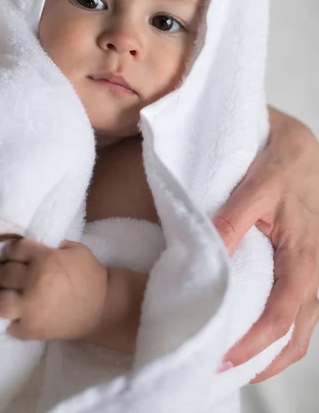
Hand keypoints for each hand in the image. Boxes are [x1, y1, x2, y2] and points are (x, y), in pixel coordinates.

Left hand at [0, 238, 107, 340]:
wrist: (104, 308)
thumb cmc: (92, 276)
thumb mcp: (78, 250)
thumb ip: (57, 245)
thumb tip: (41, 247)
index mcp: (44, 258)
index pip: (14, 249)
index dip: (14, 252)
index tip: (16, 256)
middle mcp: (33, 281)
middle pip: (3, 273)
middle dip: (6, 273)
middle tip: (12, 277)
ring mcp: (30, 307)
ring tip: (5, 298)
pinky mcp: (32, 329)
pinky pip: (11, 326)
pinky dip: (15, 322)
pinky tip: (21, 318)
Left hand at [213, 107, 318, 380]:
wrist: (301, 144)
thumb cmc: (282, 159)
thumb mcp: (258, 184)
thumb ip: (234, 220)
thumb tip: (208, 257)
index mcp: (306, 256)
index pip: (281, 316)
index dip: (253, 344)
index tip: (221, 358)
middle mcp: (317, 270)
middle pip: (298, 333)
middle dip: (266, 359)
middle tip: (227, 372)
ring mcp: (315, 269)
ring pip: (303, 324)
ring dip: (275, 349)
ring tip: (240, 361)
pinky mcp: (307, 263)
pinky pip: (300, 305)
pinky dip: (281, 327)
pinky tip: (257, 328)